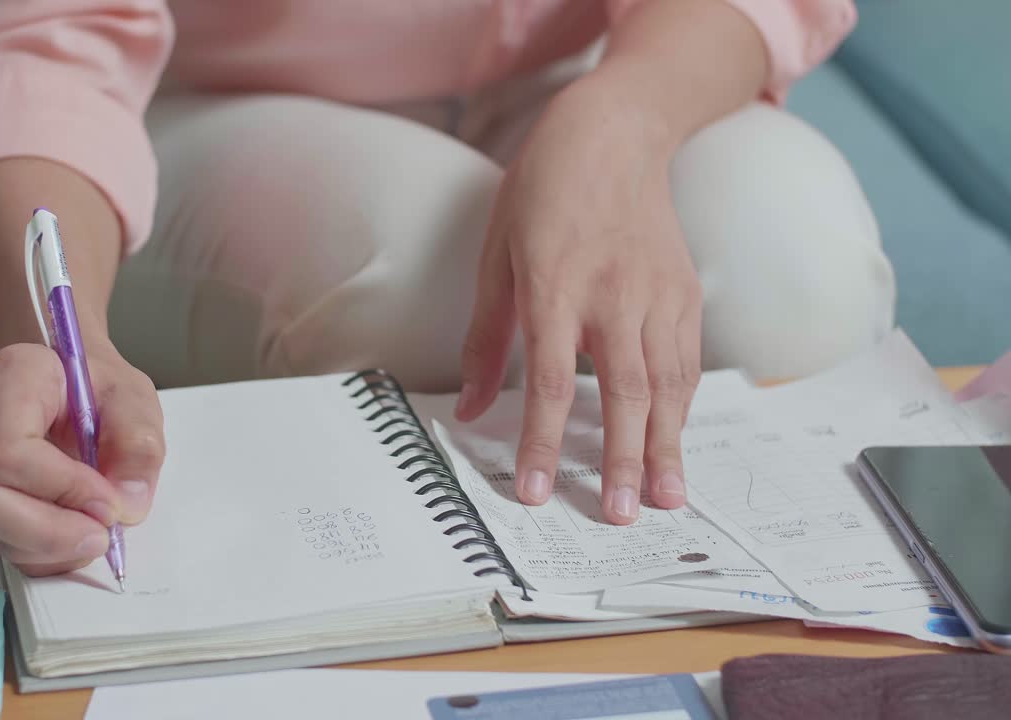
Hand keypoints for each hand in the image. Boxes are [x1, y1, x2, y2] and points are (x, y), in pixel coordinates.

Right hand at [0, 340, 163, 574]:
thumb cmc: (99, 384)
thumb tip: (127, 506)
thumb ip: (138, 446)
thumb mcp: (134, 398)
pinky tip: (74, 540)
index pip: (7, 450)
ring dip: (46, 547)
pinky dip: (39, 554)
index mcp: (10, 377)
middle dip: (46, 531)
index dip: (61, 488)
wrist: (72, 380)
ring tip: (95, 535)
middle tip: (102, 536)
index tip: (109, 503)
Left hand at [455, 75, 702, 524]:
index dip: (544, 443)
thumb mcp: (497, 256)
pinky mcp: (686, 290)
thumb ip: (487, 338)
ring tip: (668, 498)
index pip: (551, 381)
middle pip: (624, 391)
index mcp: (555, 286)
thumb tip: (473, 409)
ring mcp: (658, 292)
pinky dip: (683, 407)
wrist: (614, 133)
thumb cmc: (544, 192)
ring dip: (668, 445)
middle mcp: (613, 294)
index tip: (536, 491)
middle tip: (624, 516)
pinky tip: (676, 441)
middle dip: (625, 460)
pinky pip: (686, 360)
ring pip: (668, 382)